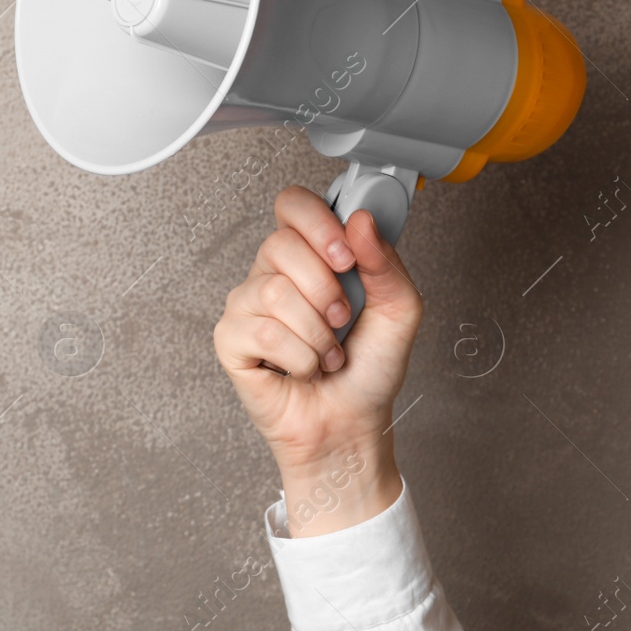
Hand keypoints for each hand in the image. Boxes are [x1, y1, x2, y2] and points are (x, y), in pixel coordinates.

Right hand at [212, 185, 422, 534]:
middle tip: (342, 320)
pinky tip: (300, 367)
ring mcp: (246, 305)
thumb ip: (386, 264)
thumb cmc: (368, 371)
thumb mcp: (400, 312)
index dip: (317, 223)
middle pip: (281, 245)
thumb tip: (361, 221)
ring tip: (325, 352)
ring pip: (274, 291)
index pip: (293, 205)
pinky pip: (260, 329)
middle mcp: (272, 273)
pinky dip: (296, 356)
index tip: (347, 256)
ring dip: (316, 334)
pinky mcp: (230, 339)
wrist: (351, 425)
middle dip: (326, 291)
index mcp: (310, 255)